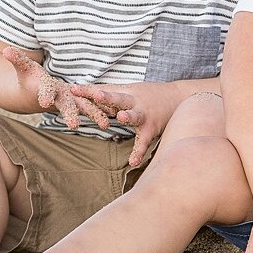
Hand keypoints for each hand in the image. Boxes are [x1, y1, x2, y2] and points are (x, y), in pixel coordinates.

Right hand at [1, 46, 114, 130]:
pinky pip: (93, 106)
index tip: (45, 101)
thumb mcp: (23, 68)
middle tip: (74, 126)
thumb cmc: (29, 78)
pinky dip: (103, 110)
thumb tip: (6, 49)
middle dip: (69, 115)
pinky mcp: (80, 101)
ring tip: (105, 124)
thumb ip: (16, 59)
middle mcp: (59, 98)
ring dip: (94, 115)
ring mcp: (70, 101)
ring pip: (83, 109)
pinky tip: (115, 114)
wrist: (33, 96)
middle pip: (65, 107)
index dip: (45, 95)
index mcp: (46, 90)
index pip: (44, 92)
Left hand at [69, 84, 220, 167]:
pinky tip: (133, 162)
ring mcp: (144, 115)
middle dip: (108, 96)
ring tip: (122, 117)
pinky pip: (144, 142)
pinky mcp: (152, 128)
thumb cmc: (150, 95)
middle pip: (119, 98)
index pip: (104, 89)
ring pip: (135, 115)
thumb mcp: (131, 90)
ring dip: (129, 116)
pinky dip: (139, 152)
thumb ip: (110, 92)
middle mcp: (134, 102)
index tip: (72, 90)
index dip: (88, 90)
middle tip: (97, 94)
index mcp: (126, 92)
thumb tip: (86, 92)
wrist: (180, 97)